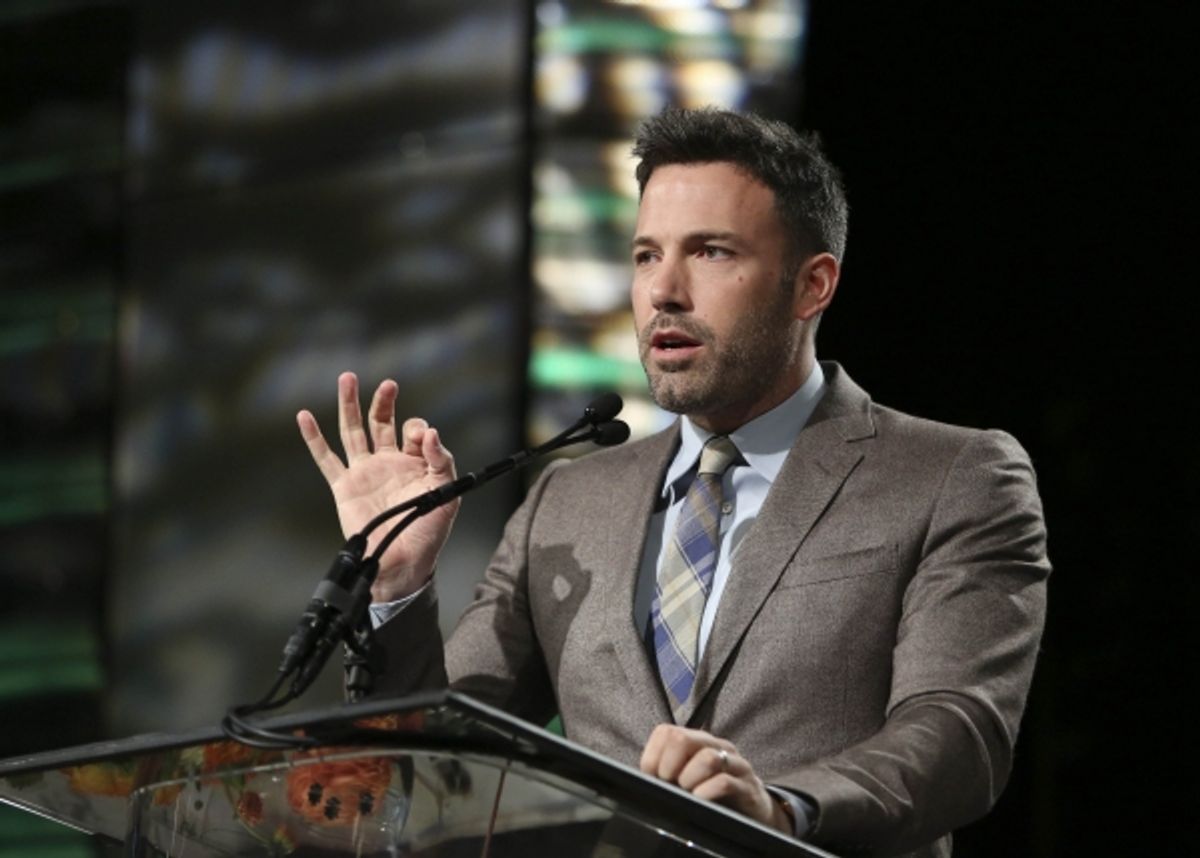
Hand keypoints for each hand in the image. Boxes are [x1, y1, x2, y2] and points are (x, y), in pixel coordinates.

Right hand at [297, 372, 458, 601]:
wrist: (403, 561)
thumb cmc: (429, 530)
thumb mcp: (447, 491)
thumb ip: (442, 459)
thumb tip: (430, 432)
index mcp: (414, 462)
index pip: (413, 432)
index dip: (416, 428)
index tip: (420, 437)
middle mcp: (387, 462)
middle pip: (381, 422)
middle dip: (383, 402)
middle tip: (388, 384)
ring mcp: (364, 472)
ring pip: (353, 431)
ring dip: (350, 405)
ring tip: (347, 378)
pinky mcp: (344, 486)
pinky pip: (326, 459)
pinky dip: (314, 438)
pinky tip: (305, 416)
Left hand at [639, 725, 792, 834]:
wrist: (754, 811)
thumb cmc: (714, 793)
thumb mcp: (688, 778)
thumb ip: (667, 772)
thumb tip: (643, 778)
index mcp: (697, 741)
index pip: (666, 732)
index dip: (653, 756)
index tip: (654, 777)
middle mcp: (716, 746)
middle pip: (683, 739)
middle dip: (669, 765)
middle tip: (670, 784)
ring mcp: (734, 764)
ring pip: (707, 758)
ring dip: (689, 779)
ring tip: (688, 792)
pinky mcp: (747, 786)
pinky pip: (725, 782)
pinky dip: (707, 791)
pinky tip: (701, 798)